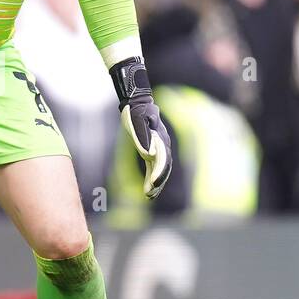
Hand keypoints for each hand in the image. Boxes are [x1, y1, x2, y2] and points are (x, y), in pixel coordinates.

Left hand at [110, 56, 172, 198]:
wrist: (137, 102)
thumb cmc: (135, 111)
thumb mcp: (137, 121)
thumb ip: (143, 136)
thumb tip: (149, 154)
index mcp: (160, 139)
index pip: (161, 160)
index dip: (158, 173)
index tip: (152, 184)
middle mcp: (162, 145)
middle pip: (163, 167)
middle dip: (158, 181)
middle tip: (150, 194)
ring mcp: (159, 148)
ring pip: (160, 169)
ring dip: (156, 183)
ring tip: (150, 196)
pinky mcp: (151, 150)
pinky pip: (154, 166)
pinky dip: (152, 177)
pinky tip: (148, 188)